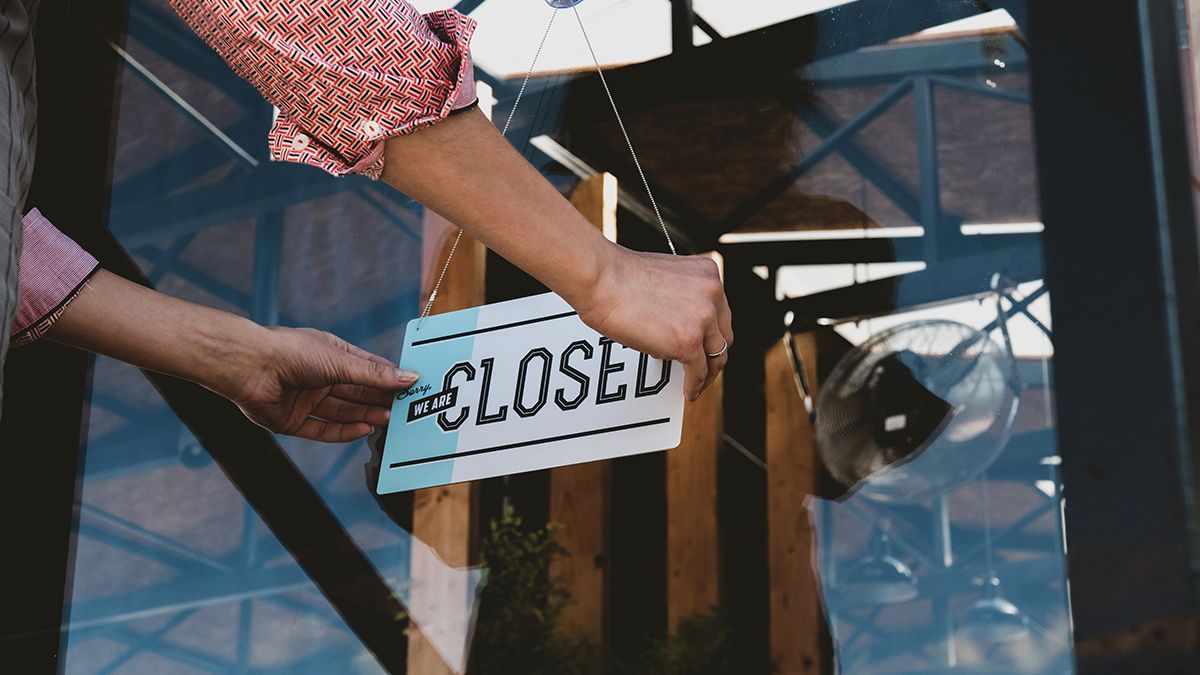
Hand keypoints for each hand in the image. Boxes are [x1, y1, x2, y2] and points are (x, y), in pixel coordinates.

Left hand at [224, 327, 417, 441]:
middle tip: (404, 409)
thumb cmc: (292, 352)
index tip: (411, 386)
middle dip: (379, 400)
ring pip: (342, 412)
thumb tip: (409, 377)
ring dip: (366, 416)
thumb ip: (374, 374)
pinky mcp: (292, 421)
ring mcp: (306, 400)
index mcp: (330, 355)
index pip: (367, 368)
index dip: (388, 377)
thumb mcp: (340, 361)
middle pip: (356, 393)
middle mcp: (319, 377)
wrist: (249, 366)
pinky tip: (363, 430)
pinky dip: (343, 432)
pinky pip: (322, 430)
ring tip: (389, 420)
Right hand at [575, 247, 732, 400]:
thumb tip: (675, 325)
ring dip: (707, 375)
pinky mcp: (688, 341)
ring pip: (716, 356)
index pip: (721, 312)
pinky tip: (687, 391)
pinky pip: (698, 372)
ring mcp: (703, 318)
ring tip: (697, 385)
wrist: (601, 278)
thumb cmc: (618, 275)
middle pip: (724, 336)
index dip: (713, 333)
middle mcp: (712, 294)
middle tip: (704, 368)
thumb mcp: (664, 279)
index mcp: (707, 274)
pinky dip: (694, 385)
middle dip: (714, 356)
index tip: (706, 345)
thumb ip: (679, 299)